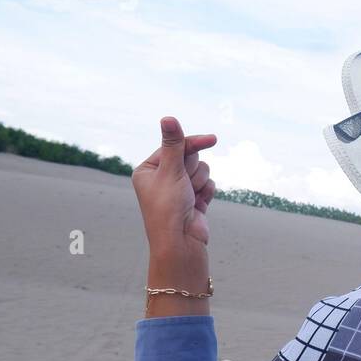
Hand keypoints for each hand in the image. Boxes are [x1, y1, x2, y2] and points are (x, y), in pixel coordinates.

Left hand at [132, 117, 217, 252]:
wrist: (181, 243)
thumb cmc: (169, 208)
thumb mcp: (171, 172)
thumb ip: (174, 144)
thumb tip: (168, 118)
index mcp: (148, 170)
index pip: (174, 146)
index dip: (192, 143)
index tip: (212, 139)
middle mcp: (162, 178)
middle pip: (190, 157)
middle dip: (193, 169)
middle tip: (186, 184)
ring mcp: (178, 189)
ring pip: (202, 170)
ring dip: (200, 182)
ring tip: (190, 198)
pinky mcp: (193, 199)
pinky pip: (208, 184)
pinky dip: (206, 192)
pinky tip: (199, 205)